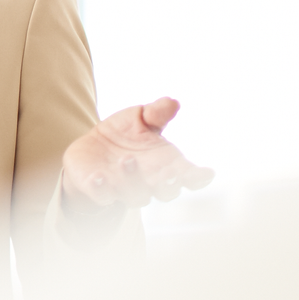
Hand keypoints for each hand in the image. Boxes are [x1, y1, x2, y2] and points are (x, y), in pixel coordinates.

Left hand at [61, 97, 212, 211]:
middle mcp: (149, 182)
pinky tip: (98, 177)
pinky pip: (103, 196)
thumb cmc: (125, 134)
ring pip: (135, 195)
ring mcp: (125, 189)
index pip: (187, 175)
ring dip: (132, 180)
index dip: (198, 177)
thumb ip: (155, 113)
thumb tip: (171, 103)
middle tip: (170, 174)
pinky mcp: (100, 191)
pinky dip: (101, 189)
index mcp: (165, 164)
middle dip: (169, 185)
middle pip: (166, 191)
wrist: (92, 148)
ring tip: (126, 160)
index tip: (206, 173)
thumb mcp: (140, 118)